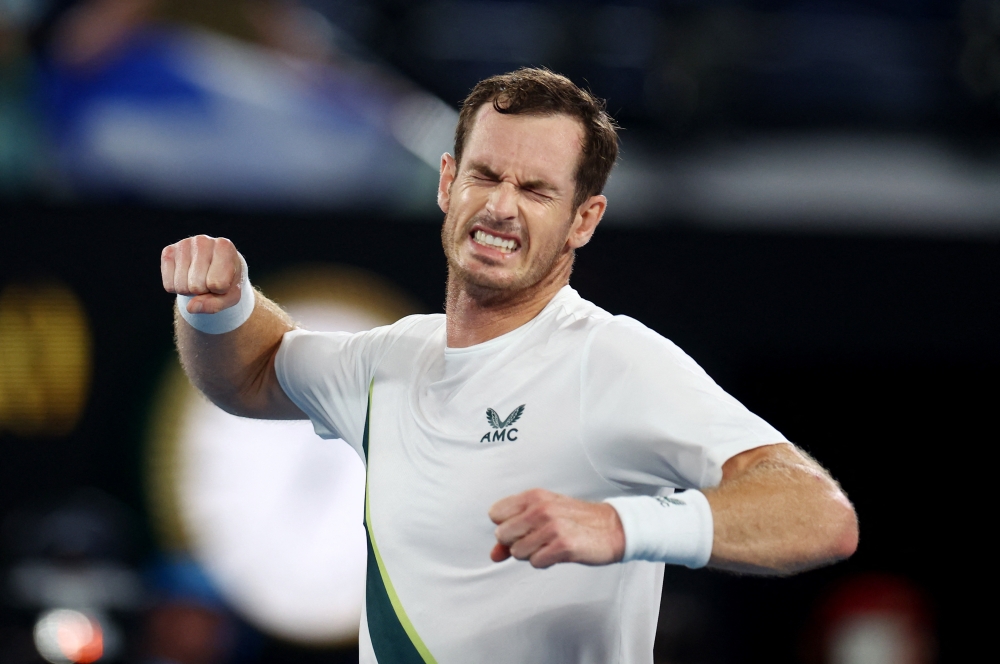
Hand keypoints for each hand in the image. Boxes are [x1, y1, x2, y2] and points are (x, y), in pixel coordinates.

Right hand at [161, 235, 242, 314]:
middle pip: (196, 286)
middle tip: (209, 281)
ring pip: (181, 287)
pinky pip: (169, 285)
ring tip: (198, 278)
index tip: (223, 280)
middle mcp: (203, 241)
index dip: (220, 290)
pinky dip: (177, 288)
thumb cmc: (226, 282)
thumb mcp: (230, 296)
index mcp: (224, 247)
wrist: (216, 268)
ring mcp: (184, 244)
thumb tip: (191, 307)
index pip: (217, 284)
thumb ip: (216, 305)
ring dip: (189, 291)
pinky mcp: (168, 252)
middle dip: (203, 291)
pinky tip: (186, 276)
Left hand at [488, 489, 624, 568]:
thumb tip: (493, 554)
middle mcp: (541, 507)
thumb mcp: (543, 518)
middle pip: (502, 535)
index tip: (524, 528)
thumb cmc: (575, 521)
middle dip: (517, 542)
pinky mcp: (564, 545)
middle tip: (539, 539)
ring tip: (550, 545)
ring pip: (517, 551)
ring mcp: (552, 526)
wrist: (612, 528)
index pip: (495, 514)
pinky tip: (559, 553)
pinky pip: (535, 562)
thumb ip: (514, 533)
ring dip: (532, 554)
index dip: (506, 526)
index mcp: (534, 496)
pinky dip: (544, 562)